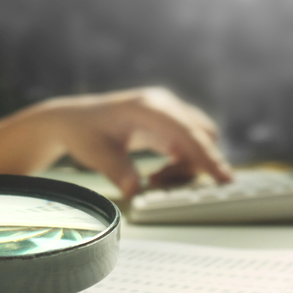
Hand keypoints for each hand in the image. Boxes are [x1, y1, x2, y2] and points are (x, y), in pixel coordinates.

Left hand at [0, 86, 230, 196]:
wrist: (71, 119)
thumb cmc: (83, 133)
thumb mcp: (96, 155)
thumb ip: (117, 170)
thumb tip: (136, 189)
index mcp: (148, 106)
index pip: (187, 132)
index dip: (207, 156)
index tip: (222, 177)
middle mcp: (163, 103)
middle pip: (202, 134)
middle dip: (198, 164)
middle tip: (173, 187)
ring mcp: (167, 111)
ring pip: (199, 140)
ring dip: (188, 165)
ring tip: (156, 179)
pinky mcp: (166, 122)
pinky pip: (188, 144)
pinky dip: (181, 163)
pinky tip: (158, 175)